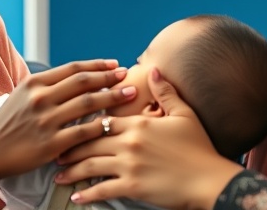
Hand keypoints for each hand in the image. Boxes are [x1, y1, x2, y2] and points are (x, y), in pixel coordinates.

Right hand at [0, 59, 136, 185]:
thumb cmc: (8, 122)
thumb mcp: (22, 95)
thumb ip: (47, 85)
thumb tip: (77, 76)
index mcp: (34, 83)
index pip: (72, 68)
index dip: (96, 65)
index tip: (114, 63)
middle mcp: (40, 98)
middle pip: (83, 82)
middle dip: (109, 77)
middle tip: (127, 75)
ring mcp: (46, 121)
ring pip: (88, 104)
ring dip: (113, 97)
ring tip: (129, 94)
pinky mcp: (50, 144)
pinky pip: (83, 132)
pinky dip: (101, 125)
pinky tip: (114, 122)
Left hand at [55, 68, 243, 209]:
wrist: (211, 179)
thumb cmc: (199, 148)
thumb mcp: (184, 114)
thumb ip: (165, 91)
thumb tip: (153, 69)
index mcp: (138, 124)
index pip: (102, 119)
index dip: (83, 123)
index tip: (70, 126)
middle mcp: (129, 142)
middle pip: (89, 142)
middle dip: (69, 147)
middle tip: (55, 151)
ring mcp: (129, 165)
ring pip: (90, 165)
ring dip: (72, 171)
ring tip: (58, 174)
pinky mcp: (132, 187)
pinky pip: (102, 189)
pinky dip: (87, 194)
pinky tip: (77, 196)